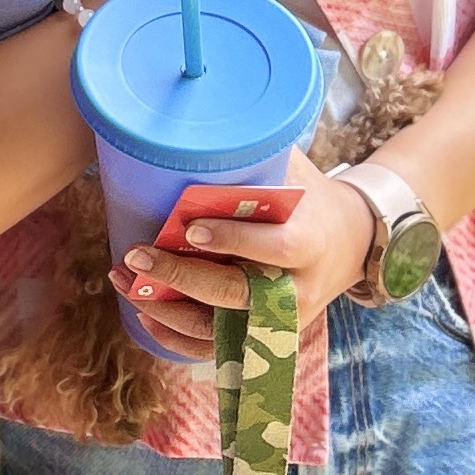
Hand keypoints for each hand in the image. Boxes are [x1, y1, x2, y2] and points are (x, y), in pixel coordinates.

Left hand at [114, 157, 378, 355]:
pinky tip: (144, 313)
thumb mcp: (293, 171)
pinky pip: (215, 350)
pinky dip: (176, 338)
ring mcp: (281, 321)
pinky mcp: (263, 337)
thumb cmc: (307, 197)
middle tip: (135, 255)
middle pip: (236, 293)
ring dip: (165, 310)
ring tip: (125, 280)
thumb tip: (191, 125)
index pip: (275, 247)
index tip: (190, 228)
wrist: (349, 243)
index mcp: (311, 243)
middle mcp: (297, 290)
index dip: (233, 240)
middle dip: (181, 276)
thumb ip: (253, 154)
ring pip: (218, 330)